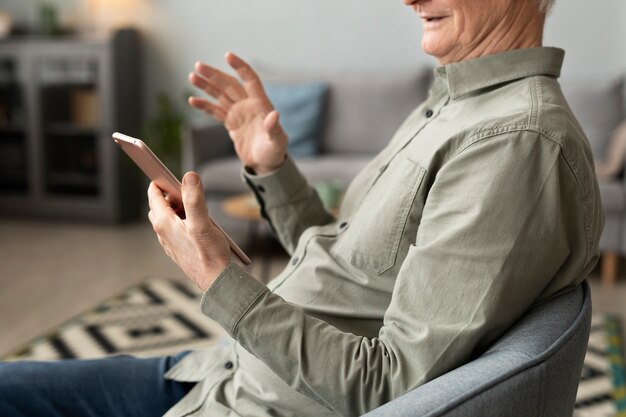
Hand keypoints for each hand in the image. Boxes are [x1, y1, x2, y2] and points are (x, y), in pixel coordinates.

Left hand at [148, 172, 230, 290]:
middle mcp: (163, 233)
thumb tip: (189, 176)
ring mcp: (170, 242)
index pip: (154, 195)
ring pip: (168, 217)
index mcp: (164, 223)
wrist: (216, 280)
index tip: (162, 169)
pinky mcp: (178, 249)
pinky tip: (198, 223)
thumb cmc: (209, 254)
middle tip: (186, 189)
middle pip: (160, 205)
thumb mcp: (203, 222)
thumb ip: (195, 198)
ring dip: (178, 208)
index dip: (159, 180)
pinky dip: (183, 220)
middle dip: (170, 194)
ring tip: (195, 206)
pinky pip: (175, 229)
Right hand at [189, 52, 287, 173]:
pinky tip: (192, 99)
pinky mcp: (231, 123)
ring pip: (220, 95)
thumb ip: (273, 128)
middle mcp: (248, 105)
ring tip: (192, 76)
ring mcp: (238, 113)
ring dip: (206, 86)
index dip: (240, 67)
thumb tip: (274, 114)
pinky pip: (215, 111)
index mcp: (260, 104)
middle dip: (214, 75)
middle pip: (229, 84)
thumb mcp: (276, 141)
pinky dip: (204, 105)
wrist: (266, 164)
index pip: (250, 80)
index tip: (227, 55)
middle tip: (198, 66)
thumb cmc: (275, 151)